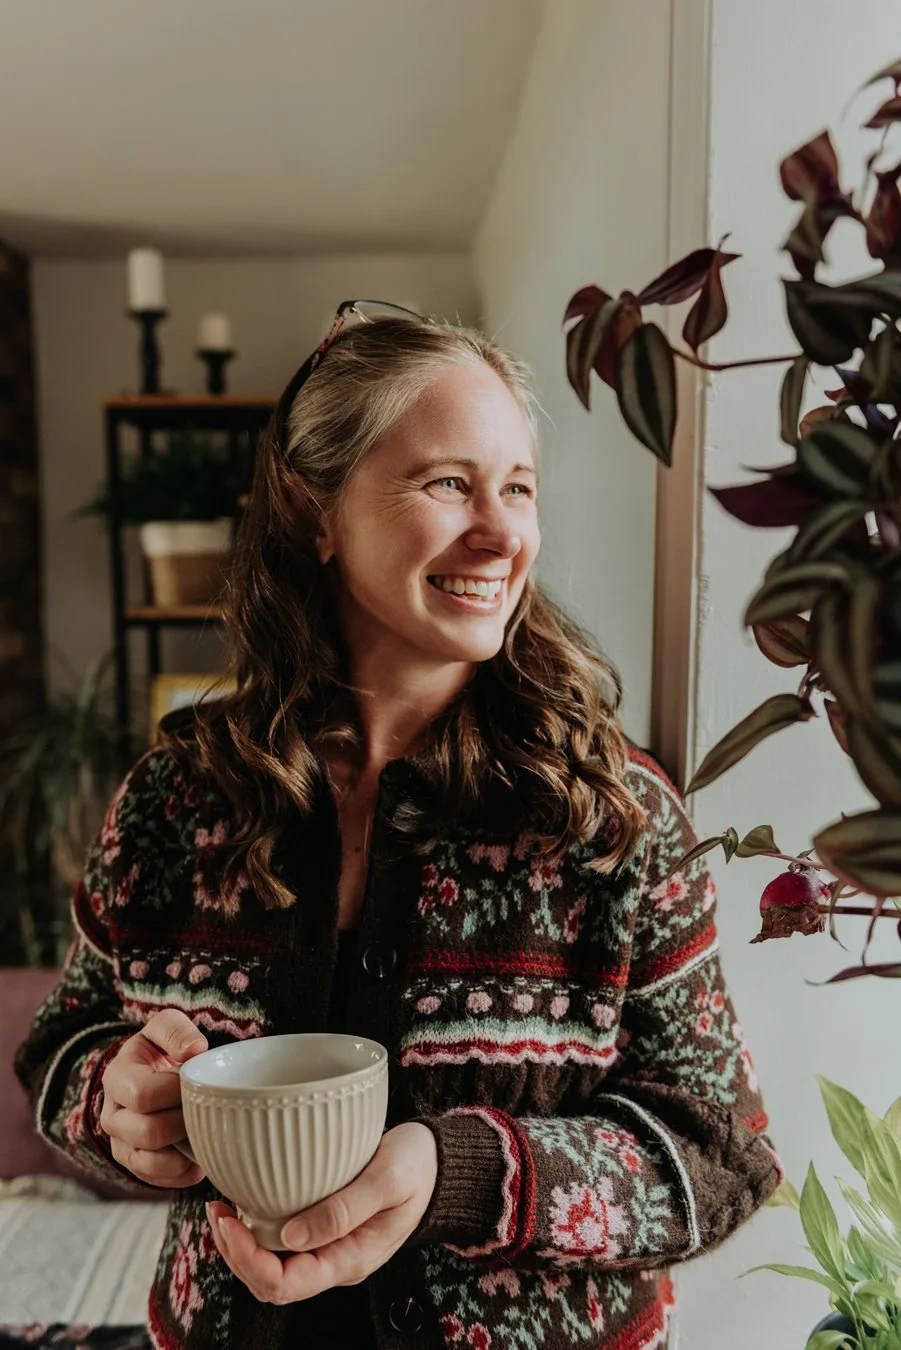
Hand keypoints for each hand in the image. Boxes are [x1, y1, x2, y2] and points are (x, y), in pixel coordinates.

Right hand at [100, 1008, 207, 1187]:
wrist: (151, 1074)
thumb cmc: (162, 1049)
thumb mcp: (165, 1026)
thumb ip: (176, 1031)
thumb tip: (194, 1050)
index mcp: (118, 1078)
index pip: (144, 1095)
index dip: (176, 1092)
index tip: (196, 1081)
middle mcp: (113, 1115)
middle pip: (149, 1132)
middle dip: (184, 1121)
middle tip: (204, 1107)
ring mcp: (121, 1144)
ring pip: (151, 1163)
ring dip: (184, 1151)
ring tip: (202, 1131)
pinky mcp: (135, 1166)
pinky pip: (158, 1180)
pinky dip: (183, 1172)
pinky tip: (199, 1154)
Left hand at [208, 1122, 437, 1303]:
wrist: (437, 1160)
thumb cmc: (417, 1165)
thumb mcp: (388, 1179)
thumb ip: (344, 1209)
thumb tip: (290, 1236)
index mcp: (350, 1259)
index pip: (285, 1284)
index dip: (248, 1260)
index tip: (229, 1220)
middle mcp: (335, 1261)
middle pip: (271, 1281)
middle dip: (236, 1253)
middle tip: (216, 1209)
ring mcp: (329, 1247)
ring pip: (273, 1265)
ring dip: (242, 1243)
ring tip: (223, 1206)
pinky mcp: (326, 1227)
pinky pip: (283, 1243)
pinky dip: (258, 1227)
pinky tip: (248, 1200)